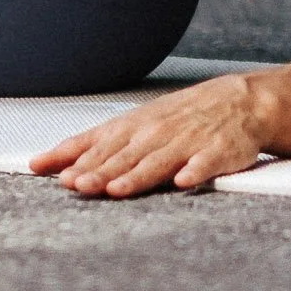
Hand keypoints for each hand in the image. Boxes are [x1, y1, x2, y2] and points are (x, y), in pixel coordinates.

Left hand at [30, 71, 274, 196]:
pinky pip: (205, 163)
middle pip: (123, 156)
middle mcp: (156, 133)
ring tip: (118, 189)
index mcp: (134, 127)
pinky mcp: (219, 152)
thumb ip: (96, 146)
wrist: (241, 101)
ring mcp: (187, 142)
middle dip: (99, 171)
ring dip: (137, 176)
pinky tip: (183, 181)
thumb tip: (49, 163)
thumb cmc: (180, 117)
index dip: (74, 158)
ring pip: (158, 161)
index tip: (51, 172)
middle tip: (78, 186)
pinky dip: (194, 171)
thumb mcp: (137, 124)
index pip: (97, 143)